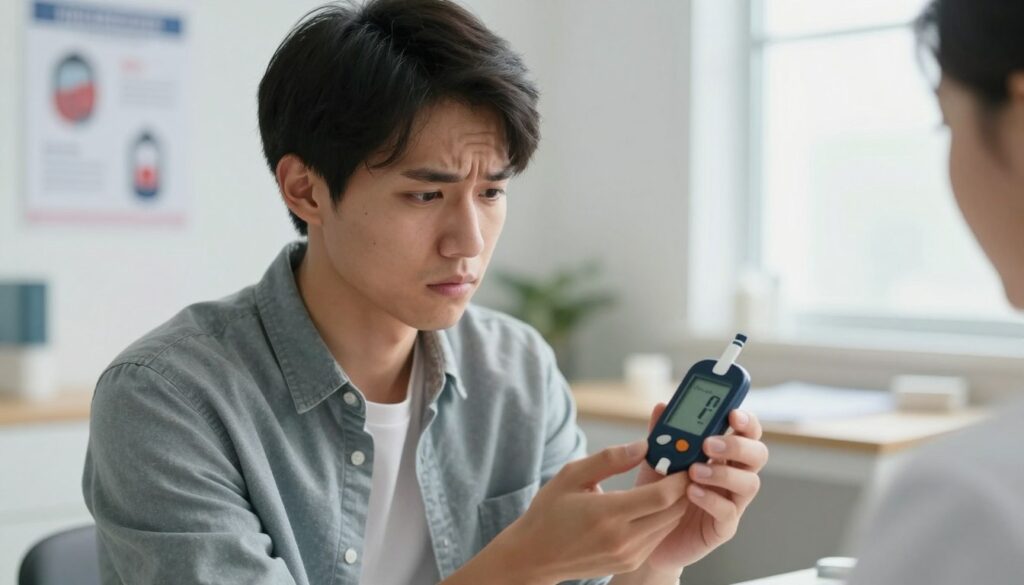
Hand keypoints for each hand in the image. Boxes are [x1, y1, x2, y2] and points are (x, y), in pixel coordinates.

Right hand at [490, 440, 691, 583]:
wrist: (535, 555)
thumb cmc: (549, 511)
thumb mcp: (571, 475)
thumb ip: (609, 459)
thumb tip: (643, 446)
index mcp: (607, 514)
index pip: (661, 496)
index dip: (679, 477)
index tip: (684, 460)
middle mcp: (622, 539)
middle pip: (673, 511)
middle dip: (683, 488)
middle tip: (681, 466)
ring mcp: (628, 555)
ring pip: (668, 525)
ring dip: (675, 503)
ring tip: (668, 481)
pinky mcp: (629, 563)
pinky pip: (657, 537)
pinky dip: (662, 518)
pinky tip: (652, 503)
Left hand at [635, 404, 768, 572]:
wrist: (645, 531)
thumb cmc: (657, 491)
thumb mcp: (656, 458)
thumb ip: (662, 433)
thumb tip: (662, 406)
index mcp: (722, 455)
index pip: (746, 432)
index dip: (747, 421)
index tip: (733, 413)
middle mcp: (733, 476)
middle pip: (757, 455)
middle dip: (738, 445)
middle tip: (709, 444)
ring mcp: (732, 502)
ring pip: (750, 483)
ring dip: (724, 473)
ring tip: (694, 471)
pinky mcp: (723, 527)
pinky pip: (729, 512)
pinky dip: (711, 500)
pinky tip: (691, 492)